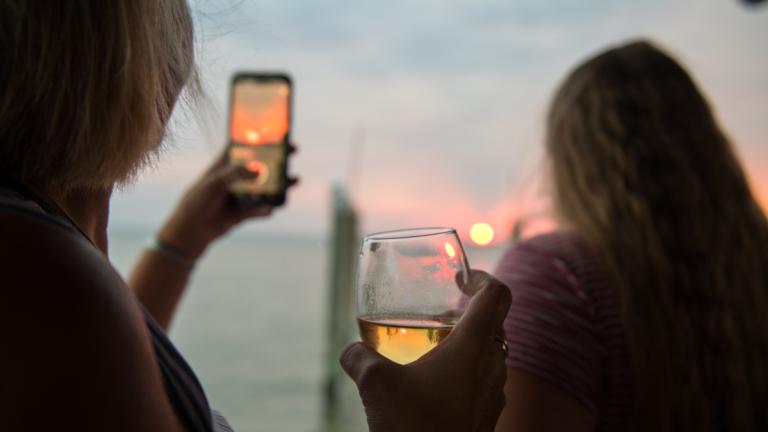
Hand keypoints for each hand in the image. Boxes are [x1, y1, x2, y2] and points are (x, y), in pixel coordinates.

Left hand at [157, 148, 297, 258]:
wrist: (191, 231)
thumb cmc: (197, 201)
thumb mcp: (214, 183)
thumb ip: (236, 174)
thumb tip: (258, 169)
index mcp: (224, 166)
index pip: (242, 147)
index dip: (257, 138)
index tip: (274, 130)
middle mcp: (235, 179)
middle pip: (259, 165)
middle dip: (276, 159)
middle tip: (293, 151)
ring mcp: (241, 196)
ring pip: (264, 188)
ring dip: (279, 185)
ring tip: (294, 181)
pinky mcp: (243, 213)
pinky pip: (259, 210)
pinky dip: (265, 210)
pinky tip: (270, 210)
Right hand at [340, 270, 511, 431]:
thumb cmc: (413, 426)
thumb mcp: (376, 385)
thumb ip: (359, 358)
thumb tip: (349, 351)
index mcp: (473, 346)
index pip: (498, 295)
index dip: (483, 278)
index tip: (461, 278)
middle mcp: (492, 366)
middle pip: (497, 323)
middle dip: (472, 311)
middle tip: (446, 308)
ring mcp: (494, 394)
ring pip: (494, 354)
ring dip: (472, 342)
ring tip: (438, 347)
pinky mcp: (488, 417)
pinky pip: (487, 382)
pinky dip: (469, 372)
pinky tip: (436, 386)